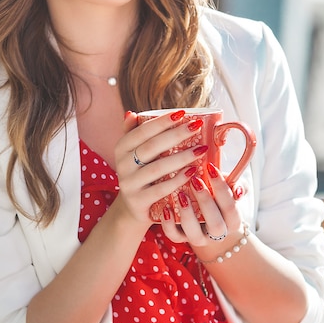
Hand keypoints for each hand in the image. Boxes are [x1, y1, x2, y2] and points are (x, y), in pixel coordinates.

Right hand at [112, 110, 206, 225]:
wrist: (132, 209)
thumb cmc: (140, 174)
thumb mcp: (133, 154)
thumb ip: (133, 133)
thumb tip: (131, 113)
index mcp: (121, 149)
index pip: (142, 131)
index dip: (162, 122)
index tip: (182, 113)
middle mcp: (122, 165)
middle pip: (151, 147)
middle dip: (176, 134)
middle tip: (197, 126)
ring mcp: (129, 185)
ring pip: (157, 168)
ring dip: (182, 157)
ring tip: (201, 149)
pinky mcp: (138, 202)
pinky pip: (161, 189)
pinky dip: (178, 180)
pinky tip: (193, 172)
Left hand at [160, 163, 244, 249]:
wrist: (205, 218)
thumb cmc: (217, 197)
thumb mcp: (230, 188)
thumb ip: (237, 185)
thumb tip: (237, 189)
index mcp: (232, 221)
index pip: (230, 207)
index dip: (222, 188)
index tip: (211, 168)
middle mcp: (218, 234)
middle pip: (216, 224)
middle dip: (205, 201)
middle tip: (195, 180)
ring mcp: (199, 238)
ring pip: (195, 234)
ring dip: (187, 214)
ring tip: (180, 194)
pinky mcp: (181, 238)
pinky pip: (174, 236)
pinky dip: (168, 224)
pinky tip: (166, 208)